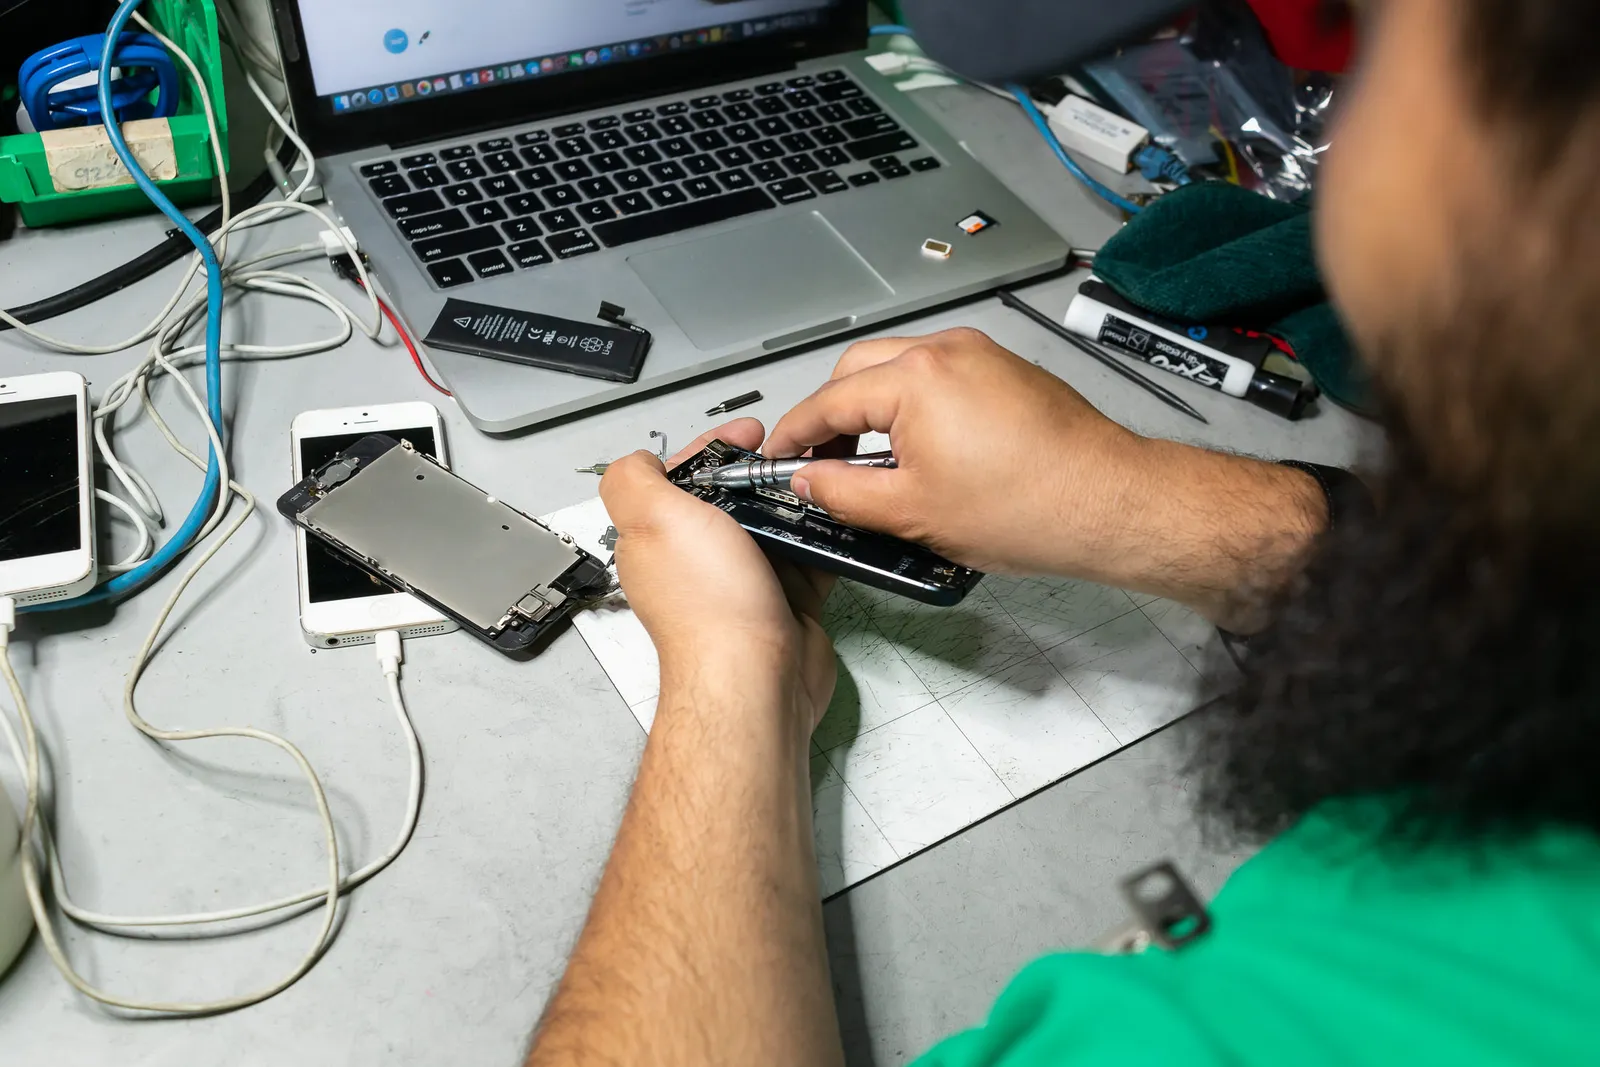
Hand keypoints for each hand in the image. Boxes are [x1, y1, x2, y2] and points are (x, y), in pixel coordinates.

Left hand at [600, 420, 836, 732]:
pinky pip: (808, 558)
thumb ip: (633, 480)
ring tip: (823, 477)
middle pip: (733, 498)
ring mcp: (743, 582)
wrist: (756, 679)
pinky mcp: (785, 602)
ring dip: (797, 500)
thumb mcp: (654, 518)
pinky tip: (839, 518)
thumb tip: (636, 459)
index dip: (716, 448)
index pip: (684, 477)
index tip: (750, 434)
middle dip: (763, 471)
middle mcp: (699, 561)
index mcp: (661, 538)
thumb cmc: (709, 607)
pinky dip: (824, 538)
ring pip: (773, 525)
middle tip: (795, 455)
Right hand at [765, 328, 1147, 577]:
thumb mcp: (913, 513)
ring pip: (899, 370)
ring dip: (874, 410)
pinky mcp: (1005, 370)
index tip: (777, 458)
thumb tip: (809, 481)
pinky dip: (915, 407)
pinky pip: (939, 377)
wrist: (1110, 504)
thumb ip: (844, 493)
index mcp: (916, 378)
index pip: (827, 400)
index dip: (793, 434)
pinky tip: (921, 454)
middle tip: (823, 465)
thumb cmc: (1033, 507)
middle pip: (858, 371)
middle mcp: (947, 350)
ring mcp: (980, 355)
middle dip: (832, 417)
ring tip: (875, 466)